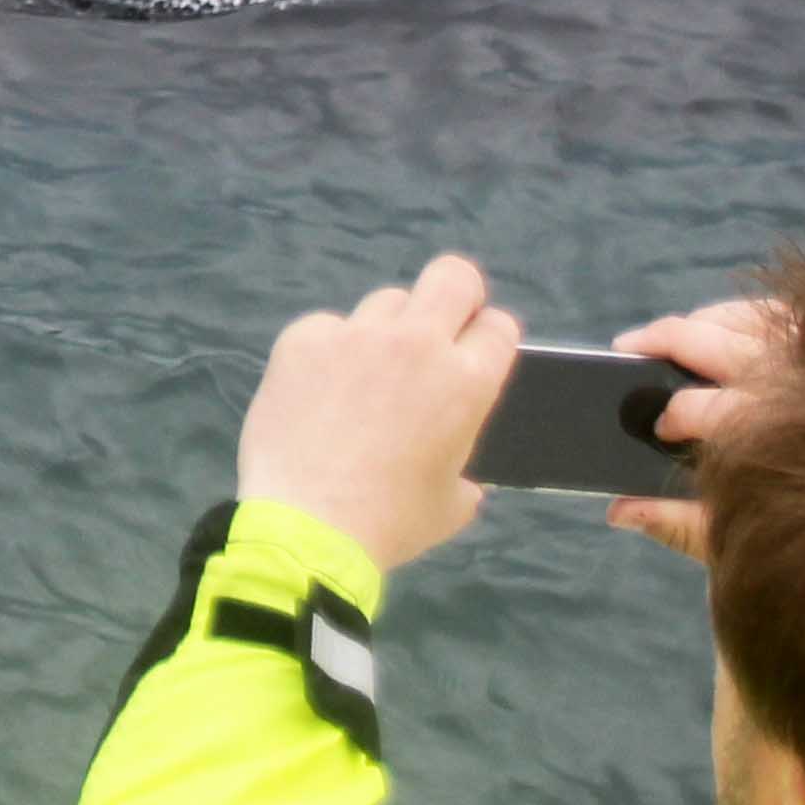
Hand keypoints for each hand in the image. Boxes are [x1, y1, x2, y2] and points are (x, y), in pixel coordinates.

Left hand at [234, 255, 522, 574]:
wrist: (307, 528)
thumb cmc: (389, 524)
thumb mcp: (450, 508)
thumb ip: (464, 479)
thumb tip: (463, 483)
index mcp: (467, 382)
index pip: (499, 326)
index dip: (488, 338)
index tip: (473, 353)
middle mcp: (418, 344)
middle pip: (453, 276)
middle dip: (455, 295)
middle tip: (437, 327)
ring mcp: (358, 335)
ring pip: (386, 301)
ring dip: (385, 331)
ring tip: (364, 376)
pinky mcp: (304, 338)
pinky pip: (327, 327)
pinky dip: (327, 352)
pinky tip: (316, 391)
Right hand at [600, 296, 792, 563]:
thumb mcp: (742, 540)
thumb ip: (679, 524)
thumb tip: (618, 511)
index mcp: (762, 428)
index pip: (697, 407)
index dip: (669, 413)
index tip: (658, 428)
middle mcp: (790, 381)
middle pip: (710, 341)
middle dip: (663, 338)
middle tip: (627, 346)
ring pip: (747, 317)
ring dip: (703, 320)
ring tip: (673, 334)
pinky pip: (788, 313)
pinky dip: (753, 314)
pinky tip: (732, 327)